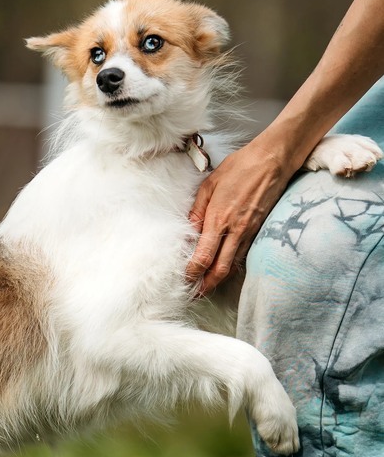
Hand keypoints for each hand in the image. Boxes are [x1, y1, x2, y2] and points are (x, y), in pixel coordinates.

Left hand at [186, 141, 293, 294]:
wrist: (271, 162)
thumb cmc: (239, 168)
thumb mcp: (209, 186)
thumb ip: (197, 211)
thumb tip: (188, 232)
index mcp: (219, 219)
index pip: (204, 256)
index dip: (193, 272)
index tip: (185, 279)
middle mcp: (235, 231)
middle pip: (220, 269)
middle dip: (206, 286)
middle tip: (195, 294)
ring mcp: (250, 233)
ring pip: (233, 266)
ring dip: (219, 279)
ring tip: (207, 286)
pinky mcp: (259, 231)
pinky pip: (243, 255)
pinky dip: (232, 267)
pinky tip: (224, 269)